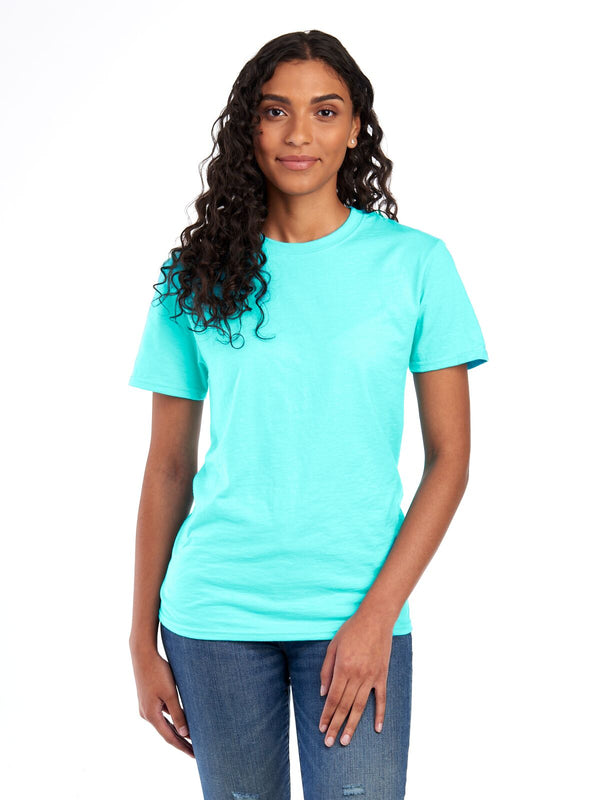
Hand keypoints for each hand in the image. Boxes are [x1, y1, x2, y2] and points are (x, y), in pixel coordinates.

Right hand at [130, 645, 194, 757]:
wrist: (143, 654)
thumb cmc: (158, 672)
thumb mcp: (170, 693)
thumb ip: (178, 714)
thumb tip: (184, 734)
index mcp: (151, 715)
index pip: (170, 737)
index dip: (183, 747)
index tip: (195, 755)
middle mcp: (146, 714)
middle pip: (167, 733)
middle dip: (181, 742)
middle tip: (195, 752)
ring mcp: (145, 707)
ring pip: (164, 723)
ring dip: (177, 731)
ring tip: (190, 739)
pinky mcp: (147, 699)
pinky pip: (162, 714)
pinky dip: (172, 720)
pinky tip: (180, 721)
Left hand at [318, 612, 393, 746]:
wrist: (375, 619)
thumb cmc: (351, 630)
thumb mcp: (333, 646)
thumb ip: (326, 670)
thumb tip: (323, 693)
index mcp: (343, 668)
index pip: (333, 698)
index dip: (326, 715)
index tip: (321, 728)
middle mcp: (357, 676)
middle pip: (345, 706)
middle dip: (335, 725)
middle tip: (329, 743)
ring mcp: (371, 677)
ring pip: (360, 706)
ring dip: (352, 725)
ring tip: (345, 740)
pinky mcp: (382, 676)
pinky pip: (381, 699)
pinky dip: (380, 714)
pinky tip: (378, 729)